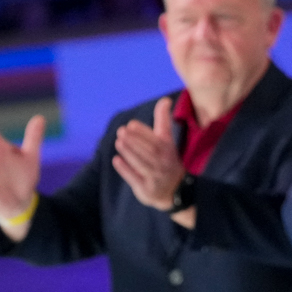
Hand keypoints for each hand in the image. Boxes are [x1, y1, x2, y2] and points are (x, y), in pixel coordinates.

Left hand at [113, 97, 191, 225]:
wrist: (175, 191)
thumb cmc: (167, 160)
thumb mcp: (167, 140)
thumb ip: (163, 120)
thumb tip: (165, 99)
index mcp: (168, 150)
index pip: (156, 140)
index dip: (143, 132)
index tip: (131, 124)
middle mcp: (163, 163)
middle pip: (148, 151)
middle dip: (134, 141)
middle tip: (121, 131)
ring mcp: (155, 177)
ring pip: (142, 164)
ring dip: (129, 153)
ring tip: (118, 142)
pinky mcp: (146, 189)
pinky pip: (135, 178)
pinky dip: (126, 170)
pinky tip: (116, 160)